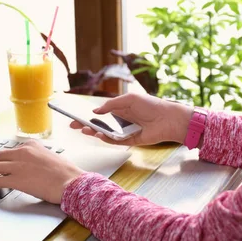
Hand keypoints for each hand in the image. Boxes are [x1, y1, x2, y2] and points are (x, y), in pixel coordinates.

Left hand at [0, 141, 84, 203]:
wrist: (70, 182)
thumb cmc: (66, 173)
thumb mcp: (51, 157)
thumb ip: (38, 157)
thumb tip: (32, 165)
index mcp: (32, 145)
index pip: (13, 149)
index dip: (6, 158)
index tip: (2, 162)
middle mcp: (23, 152)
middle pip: (0, 156)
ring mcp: (18, 165)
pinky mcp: (15, 179)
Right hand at [70, 93, 192, 146]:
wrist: (168, 119)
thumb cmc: (151, 105)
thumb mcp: (129, 99)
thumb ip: (111, 105)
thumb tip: (96, 111)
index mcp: (120, 109)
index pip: (100, 114)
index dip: (87, 115)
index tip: (75, 117)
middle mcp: (121, 121)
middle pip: (100, 125)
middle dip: (86, 125)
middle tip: (74, 126)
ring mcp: (125, 131)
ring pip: (106, 134)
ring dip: (94, 132)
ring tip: (85, 130)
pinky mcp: (130, 141)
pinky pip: (115, 141)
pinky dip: (107, 139)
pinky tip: (100, 135)